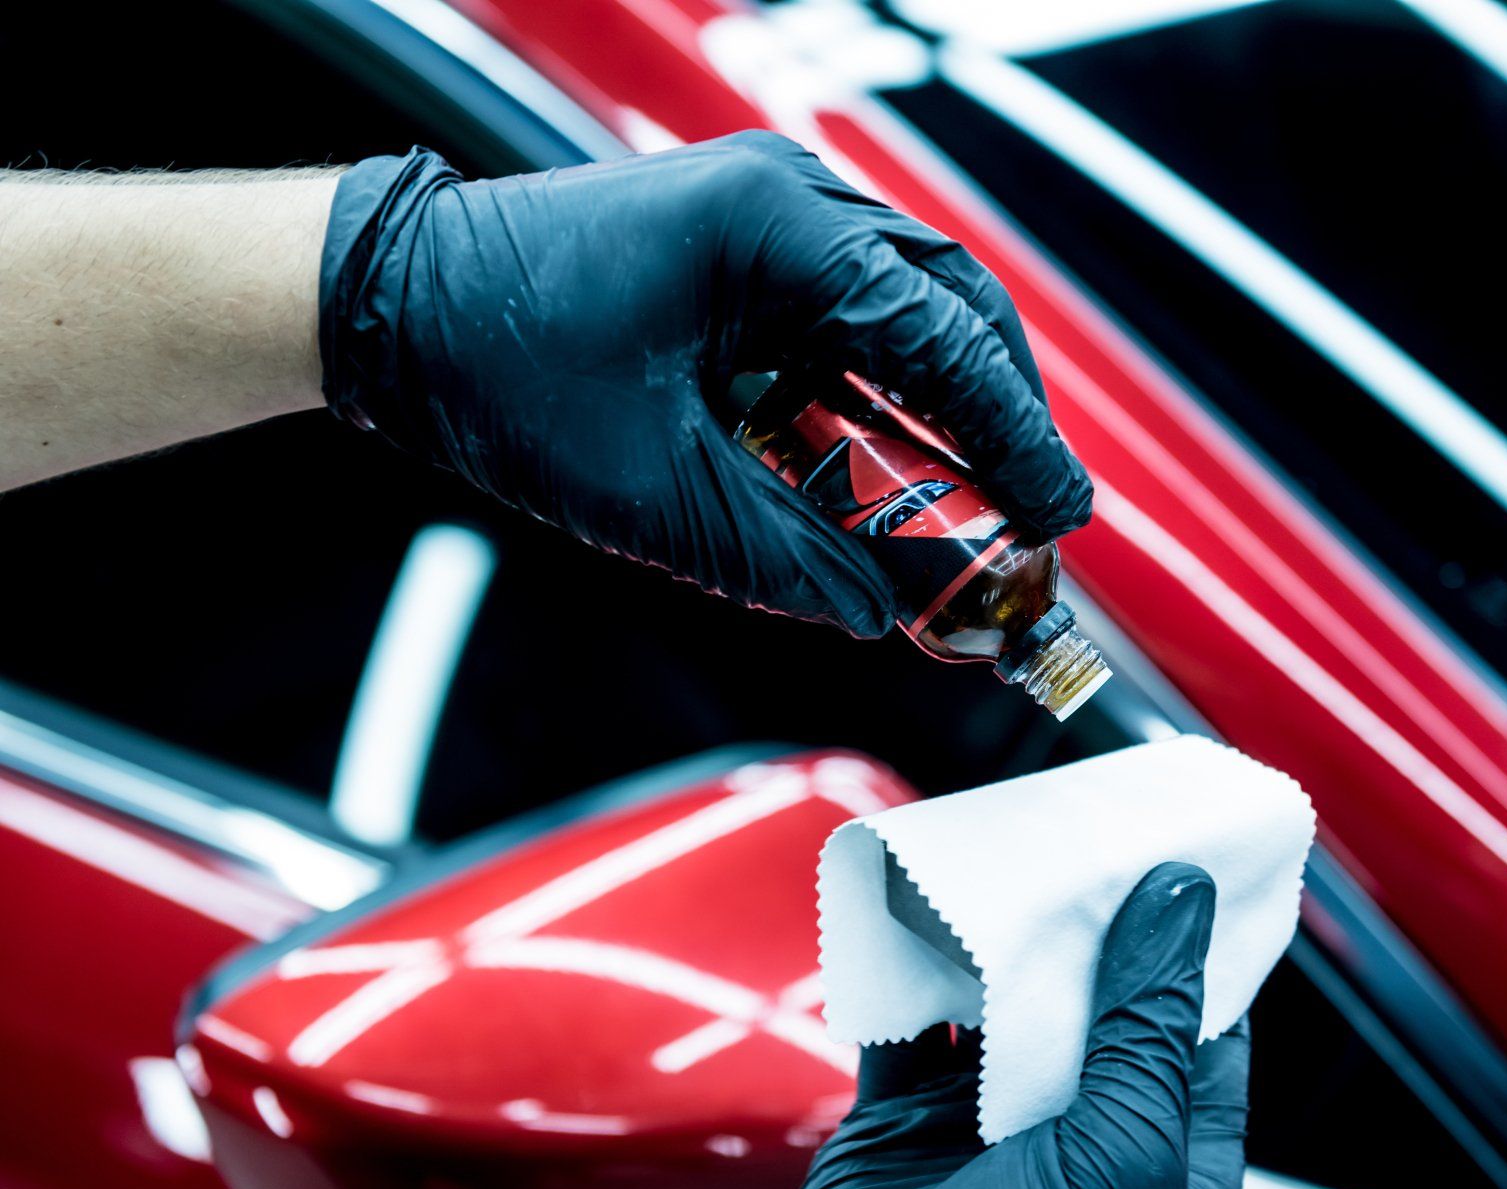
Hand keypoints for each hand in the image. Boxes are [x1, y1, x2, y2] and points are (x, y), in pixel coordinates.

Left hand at [317, 132, 1091, 635]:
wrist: (388, 306)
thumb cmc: (495, 367)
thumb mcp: (656, 494)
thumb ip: (786, 560)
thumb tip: (877, 610)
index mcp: (774, 227)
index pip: (944, 336)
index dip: (1015, 438)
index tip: (1059, 516)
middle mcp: (787, 200)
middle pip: (954, 307)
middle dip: (1002, 417)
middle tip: (1035, 514)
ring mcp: (766, 218)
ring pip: (910, 310)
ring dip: (949, 406)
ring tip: (977, 501)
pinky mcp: (741, 255)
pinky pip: (849, 322)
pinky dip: (885, 394)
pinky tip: (893, 463)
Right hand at [769, 863, 1248, 1188]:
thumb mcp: (1130, 1153)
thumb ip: (1150, 1027)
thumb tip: (1181, 902)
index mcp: (1166, 1169)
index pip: (1200, 1034)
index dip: (1196, 947)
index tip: (1188, 865)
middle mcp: (1081, 1146)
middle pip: (1095, 1007)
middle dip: (1090, 927)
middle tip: (1088, 842)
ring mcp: (989, 1135)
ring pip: (1002, 1006)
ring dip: (998, 941)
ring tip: (1008, 865)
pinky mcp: (904, 1129)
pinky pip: (908, 1028)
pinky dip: (906, 971)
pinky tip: (915, 922)